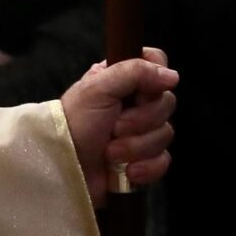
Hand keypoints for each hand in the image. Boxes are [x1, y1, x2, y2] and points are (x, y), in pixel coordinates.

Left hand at [63, 49, 177, 204]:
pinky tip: (128, 171)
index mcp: (123, 80)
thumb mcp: (98, 88)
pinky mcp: (143, 160)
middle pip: (166, 103)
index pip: (157, 63)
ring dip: (136, 147)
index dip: (156, 78)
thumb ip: (135, 71)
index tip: (140, 92)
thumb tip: (173, 76)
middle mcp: (135, 103)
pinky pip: (162, 161)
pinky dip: (145, 168)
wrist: (63, 167)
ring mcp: (141, 133)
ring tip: (110, 153)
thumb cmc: (74, 123)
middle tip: (114, 127)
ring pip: (164, 134)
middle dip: (140, 121)